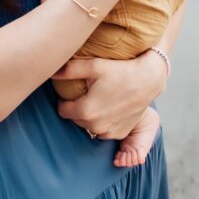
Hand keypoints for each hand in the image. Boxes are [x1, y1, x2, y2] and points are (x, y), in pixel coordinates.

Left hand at [51, 50, 167, 139]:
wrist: (148, 80)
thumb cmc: (120, 70)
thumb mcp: (93, 65)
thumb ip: (69, 70)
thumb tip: (50, 70)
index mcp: (86, 111)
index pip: (62, 110)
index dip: (63, 100)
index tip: (69, 92)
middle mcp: (96, 125)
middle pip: (75, 119)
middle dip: (76, 108)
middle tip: (84, 93)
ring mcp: (109, 131)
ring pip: (89, 126)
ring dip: (89, 116)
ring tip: (96, 99)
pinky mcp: (120, 133)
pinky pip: (103, 130)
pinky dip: (102, 122)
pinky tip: (107, 107)